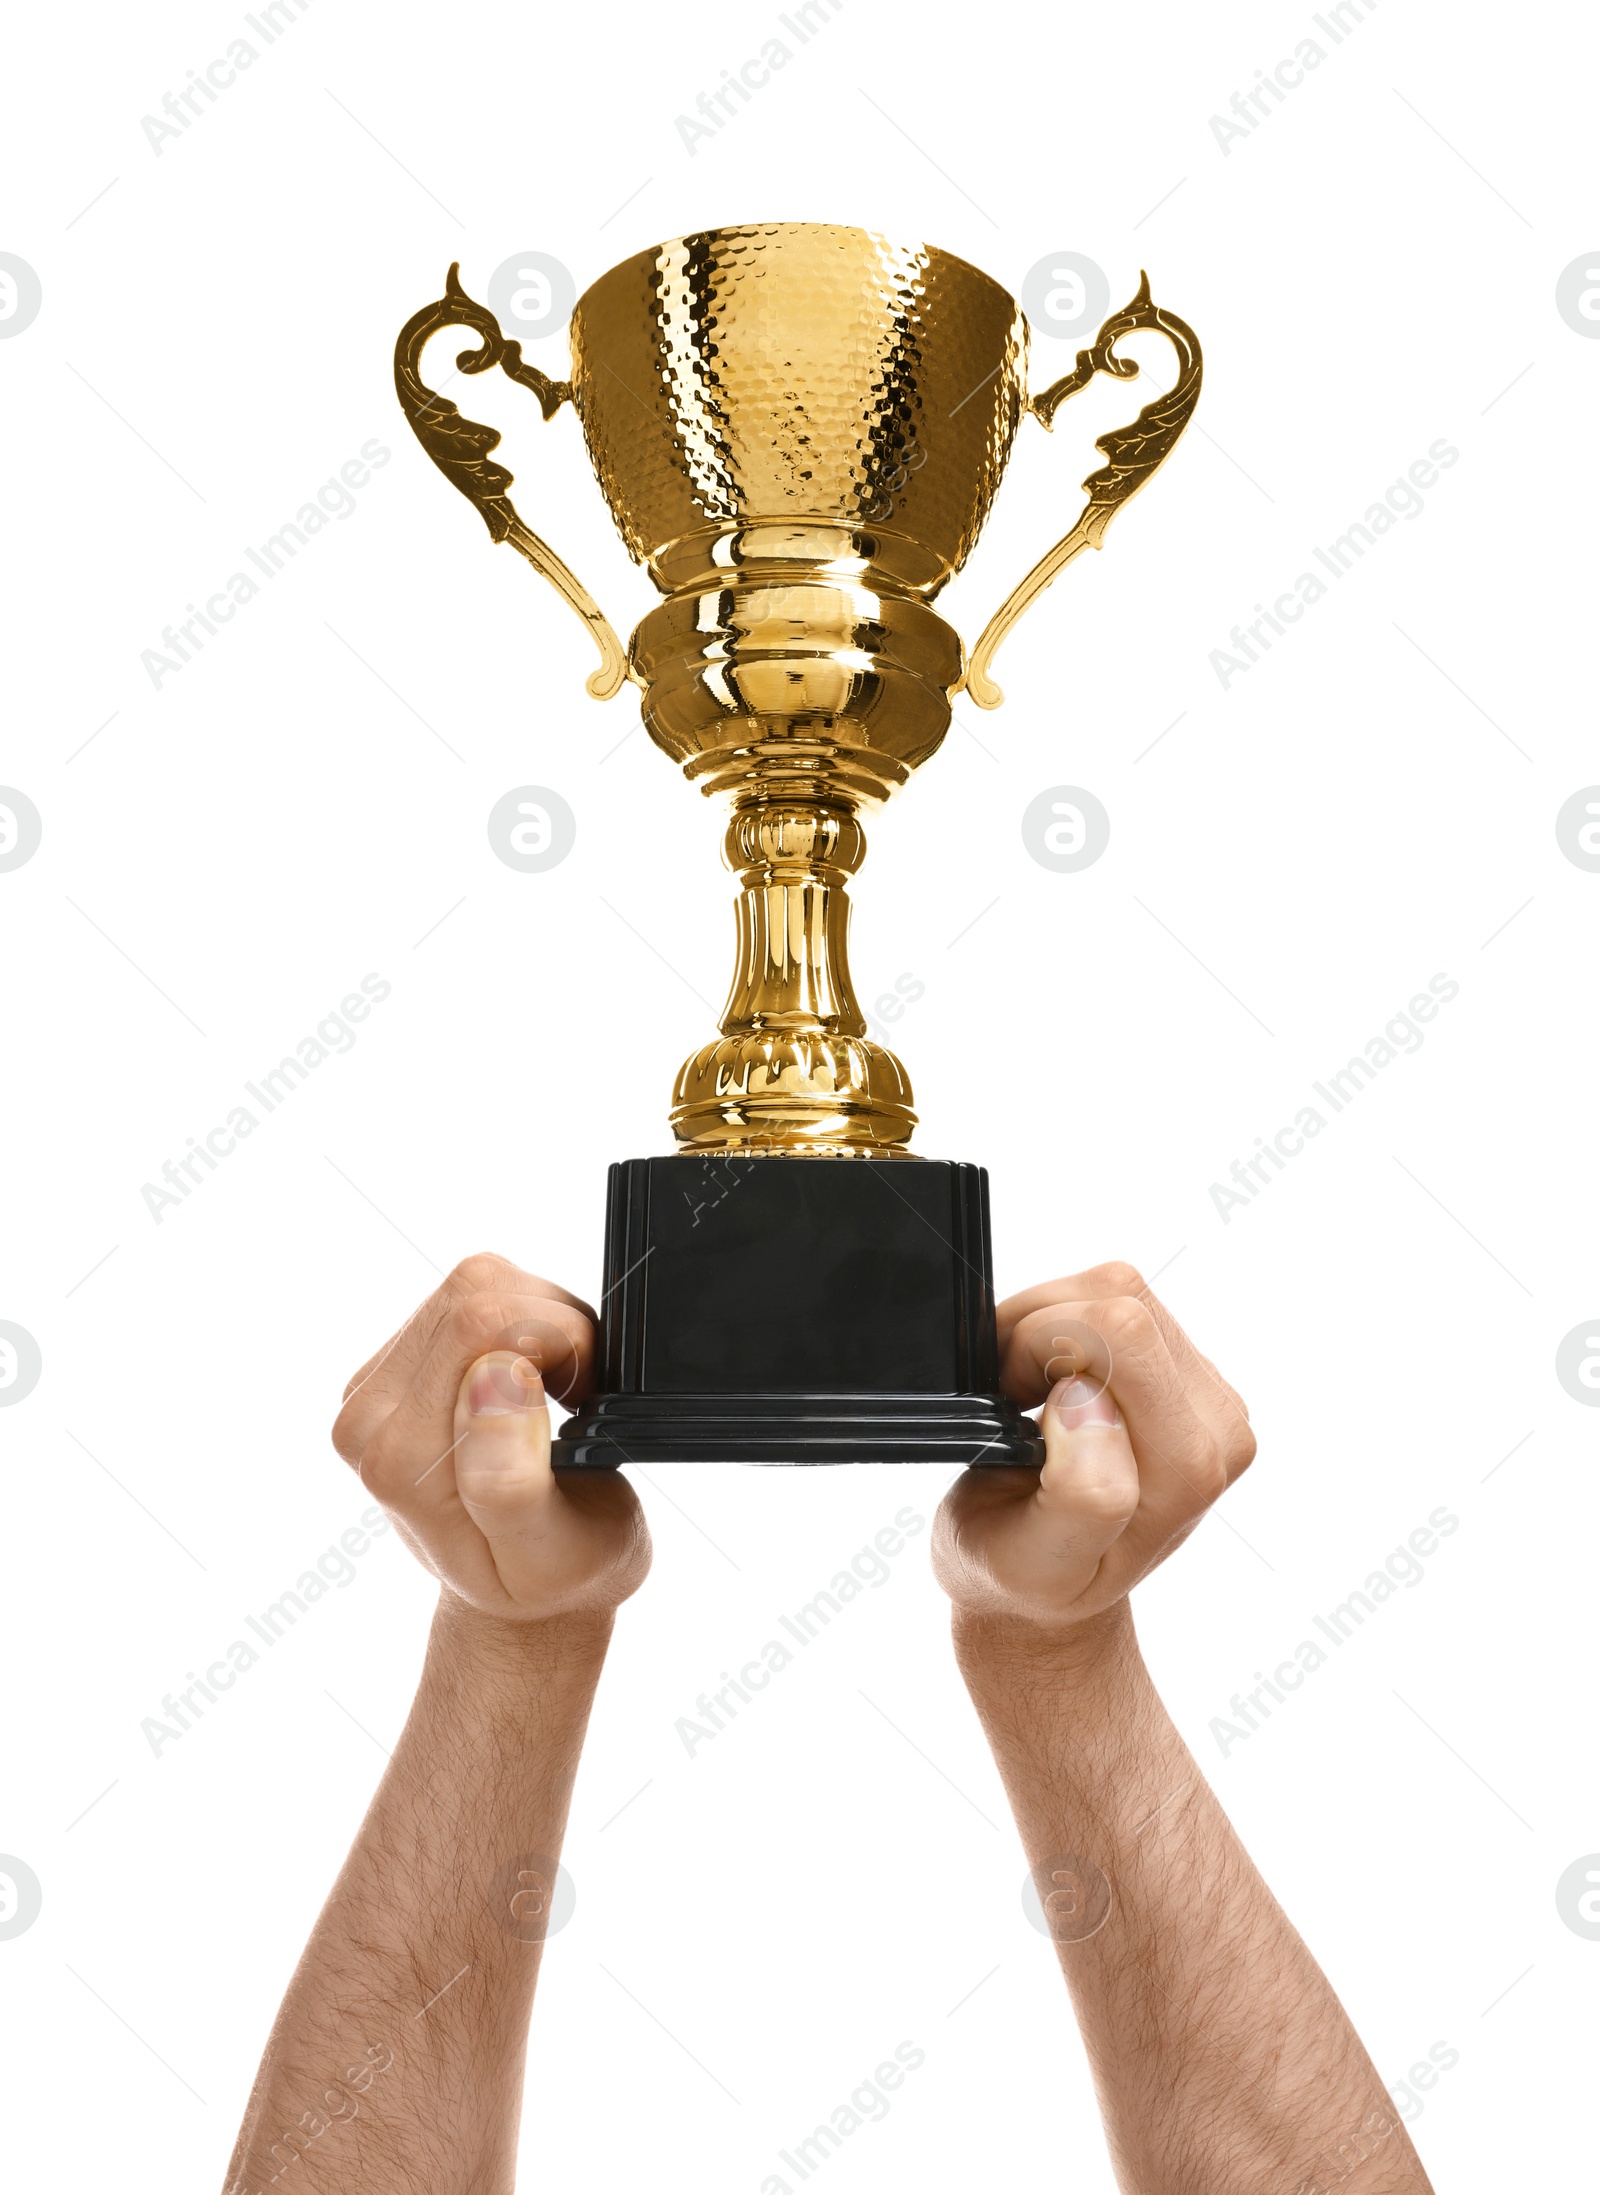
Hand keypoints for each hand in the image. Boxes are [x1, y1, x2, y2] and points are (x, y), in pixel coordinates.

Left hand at [332, 1253, 649, 1621]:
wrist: (527, 1595)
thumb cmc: (552, 1577)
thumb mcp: (549, 1552)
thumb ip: (510, 1478)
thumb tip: (495, 1378)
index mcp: (398, 1462)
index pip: (480, 1324)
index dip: (560, 1340)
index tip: (583, 1401)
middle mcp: (368, 1419)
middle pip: (473, 1290)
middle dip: (553, 1323)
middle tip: (577, 1393)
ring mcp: (376, 1387)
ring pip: (474, 1281)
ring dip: (541, 1317)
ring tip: (560, 1388)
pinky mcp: (399, 1364)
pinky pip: (470, 1293)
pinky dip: (525, 1318)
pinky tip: (535, 1378)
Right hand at [933, 1262, 1253, 1629]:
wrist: (1043, 1585)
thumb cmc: (1027, 1574)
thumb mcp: (1036, 1562)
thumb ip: (1081, 1494)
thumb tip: (1091, 1402)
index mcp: (1190, 1469)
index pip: (1120, 1331)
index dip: (1038, 1347)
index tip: (1012, 1405)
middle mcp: (1218, 1426)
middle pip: (1120, 1297)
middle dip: (1040, 1330)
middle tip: (1013, 1398)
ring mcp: (1206, 1392)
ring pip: (1116, 1286)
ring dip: (1047, 1323)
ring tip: (1024, 1394)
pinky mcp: (1184, 1367)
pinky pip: (1115, 1295)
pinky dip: (1060, 1322)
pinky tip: (1046, 1382)